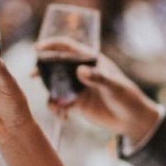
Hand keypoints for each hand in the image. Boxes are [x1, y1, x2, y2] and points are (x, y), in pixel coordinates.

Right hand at [36, 38, 161, 142]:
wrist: (133, 120)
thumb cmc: (127, 97)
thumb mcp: (114, 86)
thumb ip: (97, 78)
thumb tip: (80, 71)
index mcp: (90, 61)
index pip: (67, 47)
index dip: (51, 45)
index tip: (38, 48)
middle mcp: (80, 72)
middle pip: (56, 65)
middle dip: (43, 69)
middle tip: (33, 75)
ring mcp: (77, 88)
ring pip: (55, 86)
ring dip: (49, 93)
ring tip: (53, 104)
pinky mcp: (76, 104)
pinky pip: (60, 103)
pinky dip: (57, 109)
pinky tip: (62, 116)